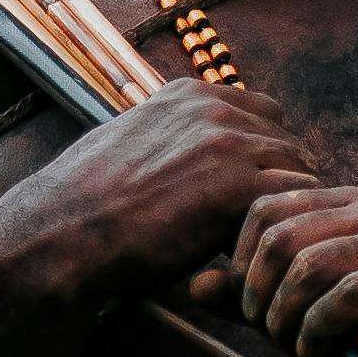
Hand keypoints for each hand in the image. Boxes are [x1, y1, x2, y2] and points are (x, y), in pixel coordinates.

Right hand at [0, 85, 331, 322]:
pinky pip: (292, 206)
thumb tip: (189, 160)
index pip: (263, 114)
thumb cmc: (84, 207)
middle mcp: (211, 108)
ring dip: (282, 212)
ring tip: (255, 248)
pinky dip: (277, 235)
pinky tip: (248, 260)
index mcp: (187, 95)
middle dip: (277, 185)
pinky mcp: (237, 187)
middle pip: (286, 143)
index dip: (261, 156)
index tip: (245, 195)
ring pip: (297, 175)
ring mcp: (227, 143)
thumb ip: (168, 141)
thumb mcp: (126, 147)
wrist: (60, 236)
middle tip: (257, 230)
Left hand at [200, 167, 357, 356]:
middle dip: (259, 292)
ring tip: (288, 345)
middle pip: (283, 234)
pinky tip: (312, 353)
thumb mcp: (293, 316)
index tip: (243, 307)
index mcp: (344, 202)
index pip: (266, 206)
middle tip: (264, 331)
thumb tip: (194, 286)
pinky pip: (349, 294)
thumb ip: (247, 299)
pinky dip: (317, 328)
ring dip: (285, 314)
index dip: (241, 260)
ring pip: (313, 263)